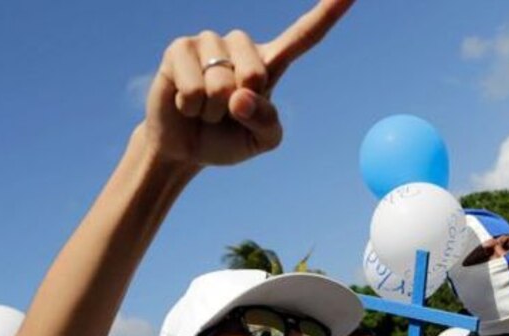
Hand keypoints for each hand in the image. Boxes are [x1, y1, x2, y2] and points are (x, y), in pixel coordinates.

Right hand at [143, 0, 354, 166]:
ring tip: (206, 108)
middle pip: (255, 72)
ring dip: (214, 109)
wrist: (186, 148)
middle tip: (227, 111)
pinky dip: (192, 107)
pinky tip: (187, 104)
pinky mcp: (180, 48)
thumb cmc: (229, 140)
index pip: (305, 36)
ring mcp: (209, 41)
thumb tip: (241, 96)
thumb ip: (267, 122)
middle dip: (240, 103)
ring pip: (221, 82)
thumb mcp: (263, 140)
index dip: (327, 13)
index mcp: (270, 63)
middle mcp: (242, 46)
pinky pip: (194, 87)